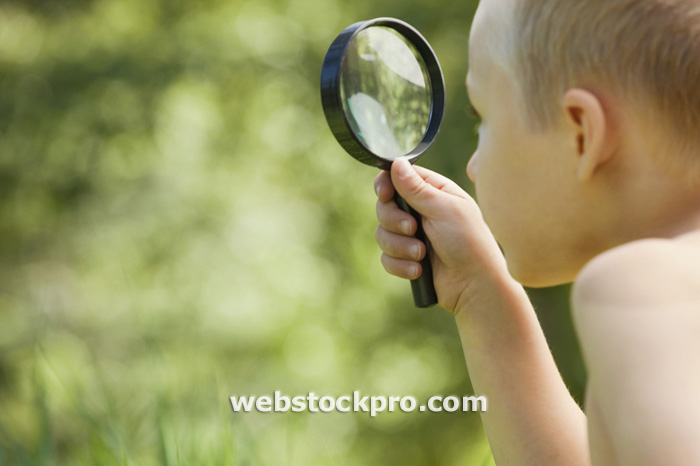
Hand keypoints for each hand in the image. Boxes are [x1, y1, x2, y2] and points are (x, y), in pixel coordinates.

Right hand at [374, 158, 508, 312]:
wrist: (475, 286)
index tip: (385, 195)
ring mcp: (413, 236)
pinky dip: (400, 265)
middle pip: (384, 206)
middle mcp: (421, 212)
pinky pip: (386, 257)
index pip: (398, 178)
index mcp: (434, 192)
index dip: (386, 185)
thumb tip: (396, 162)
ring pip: (382, 233)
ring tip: (421, 255)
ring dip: (399, 246)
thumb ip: (417, 188)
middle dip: (394, 221)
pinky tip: (418, 270)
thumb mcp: (444, 209)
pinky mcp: (407, 259)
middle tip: (412, 229)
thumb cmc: (469, 243)